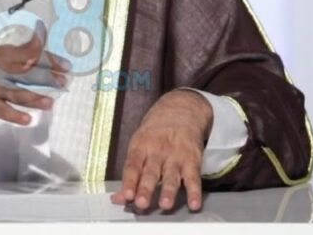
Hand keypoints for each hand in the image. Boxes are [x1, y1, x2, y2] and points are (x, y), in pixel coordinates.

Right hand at [0, 22, 69, 124]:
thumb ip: (17, 57)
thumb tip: (43, 54)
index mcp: (1, 54)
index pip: (29, 54)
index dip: (49, 59)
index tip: (65, 65)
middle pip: (26, 72)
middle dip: (46, 77)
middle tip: (64, 81)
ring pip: (16, 92)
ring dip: (35, 98)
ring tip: (50, 102)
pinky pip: (2, 110)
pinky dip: (15, 115)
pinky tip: (28, 119)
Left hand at [110, 89, 212, 211]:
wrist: (181, 109)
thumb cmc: (155, 132)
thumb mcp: (138, 145)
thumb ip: (130, 174)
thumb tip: (117, 198)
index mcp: (141, 147)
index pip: (133, 166)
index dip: (129, 181)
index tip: (126, 195)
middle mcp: (158, 151)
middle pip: (151, 172)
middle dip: (146, 189)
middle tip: (141, 203)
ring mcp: (176, 156)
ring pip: (171, 176)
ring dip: (169, 191)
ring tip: (165, 205)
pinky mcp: (192, 159)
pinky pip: (194, 177)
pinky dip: (195, 192)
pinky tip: (194, 203)